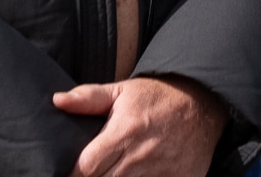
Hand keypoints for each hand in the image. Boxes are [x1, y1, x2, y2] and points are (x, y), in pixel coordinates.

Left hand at [55, 74, 228, 176]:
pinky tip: (135, 175)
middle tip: (93, 172)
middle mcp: (140, 157)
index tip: (71, 172)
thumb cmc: (158, 97)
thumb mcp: (123, 91)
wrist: (203, 102)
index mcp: (123, 133)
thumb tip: (57, 100)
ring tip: (116, 171)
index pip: (85, 168)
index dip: (73, 174)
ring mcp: (161, 173)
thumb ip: (89, 98)